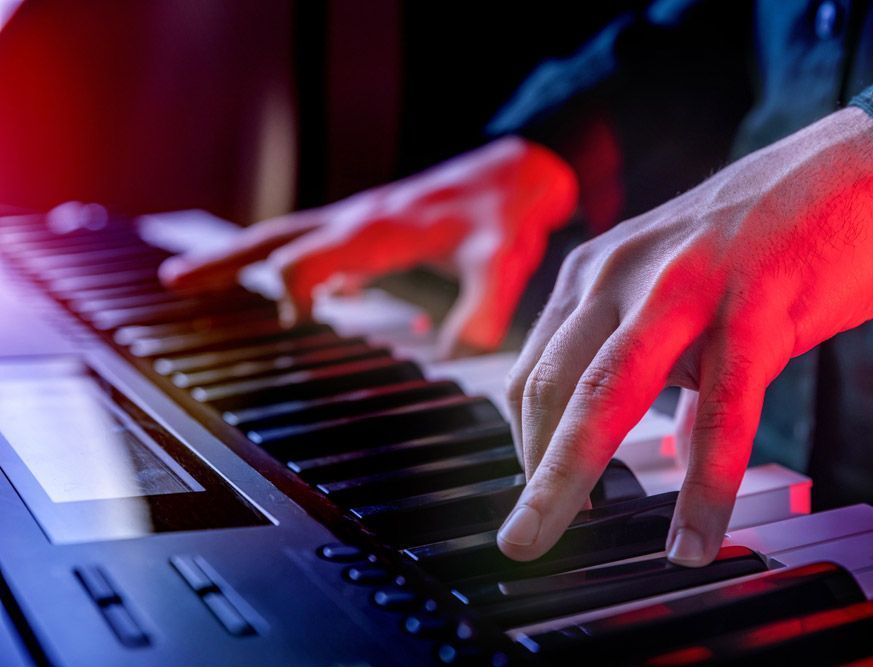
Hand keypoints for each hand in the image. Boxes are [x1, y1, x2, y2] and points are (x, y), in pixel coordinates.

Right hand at [159, 137, 577, 354]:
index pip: (310, 258)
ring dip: (241, 256)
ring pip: (287, 236)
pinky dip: (290, 261)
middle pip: (275, 239)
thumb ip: (481, 308)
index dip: (293, 289)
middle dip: (224, 259)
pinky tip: (295, 288)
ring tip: (197, 276)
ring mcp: (360, 221)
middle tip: (173, 279)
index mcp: (378, 228)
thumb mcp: (500, 258)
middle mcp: (358, 221)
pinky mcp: (371, 226)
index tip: (293, 320)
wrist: (517, 170)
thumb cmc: (503, 209)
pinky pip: (315, 243)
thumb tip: (458, 356)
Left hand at [500, 107, 872, 565]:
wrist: (853, 173)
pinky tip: (692, 538)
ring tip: (553, 541)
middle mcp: (623, 274)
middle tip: (521, 539)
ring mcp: (687, 287)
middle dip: (528, 472)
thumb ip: (637, 349)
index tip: (531, 493)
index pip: (534, 370)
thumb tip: (624, 436)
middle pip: (551, 386)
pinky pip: (721, 412)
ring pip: (609, 395)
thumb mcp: (669, 285)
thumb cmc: (757, 243)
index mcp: (596, 273)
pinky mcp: (755, 308)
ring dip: (569, 479)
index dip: (524, 442)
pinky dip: (701, 485)